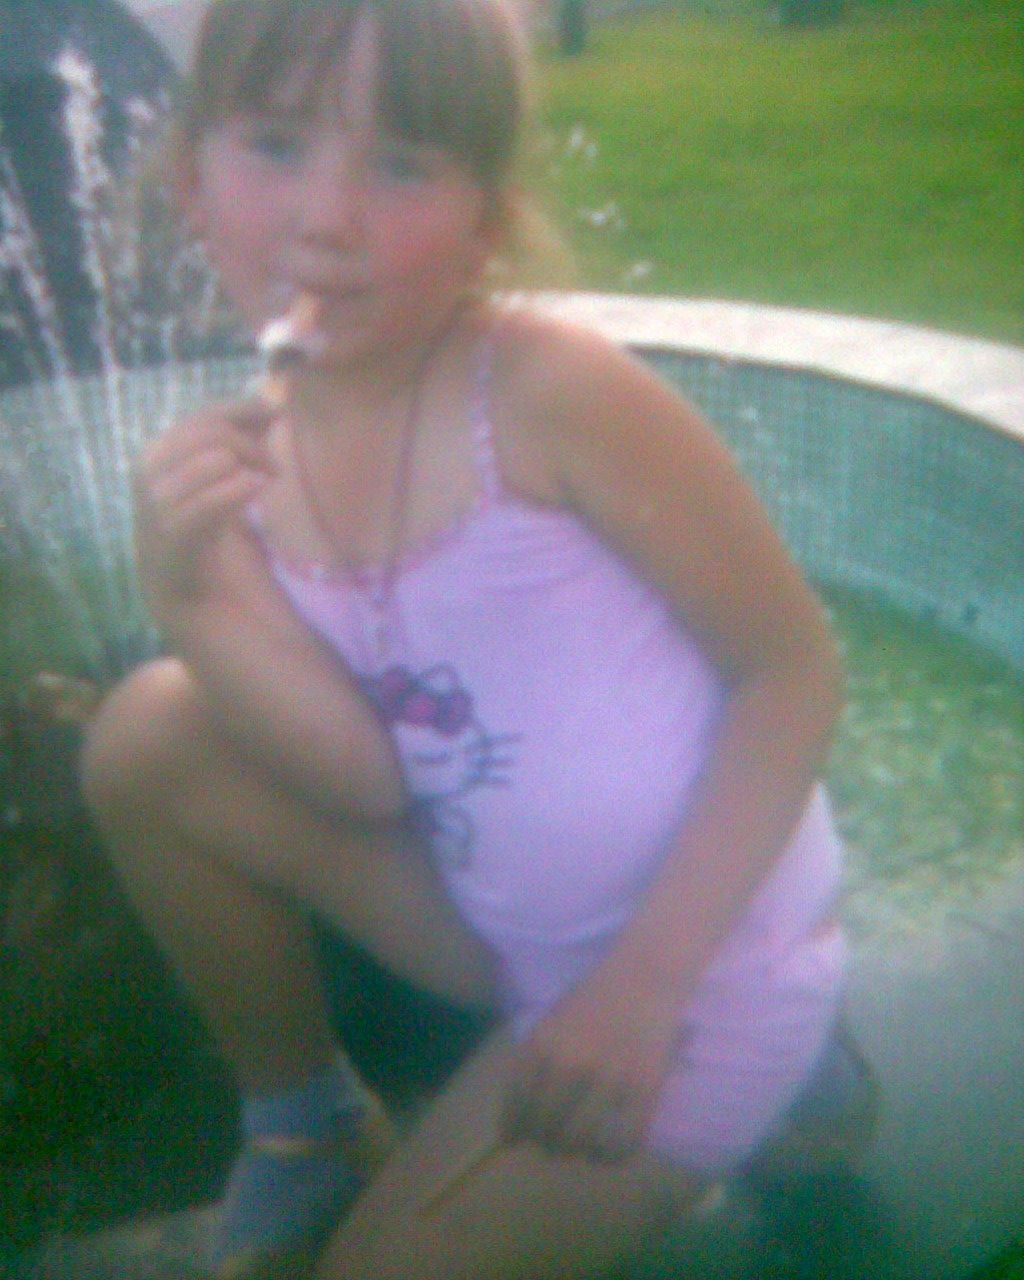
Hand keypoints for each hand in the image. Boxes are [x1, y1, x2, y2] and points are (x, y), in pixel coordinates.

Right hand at [133, 398, 275, 635]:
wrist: (186, 590)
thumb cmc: (206, 528)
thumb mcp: (216, 476)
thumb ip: (234, 439)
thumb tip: (272, 400)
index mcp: (157, 451)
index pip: (203, 415)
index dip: (242, 409)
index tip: (276, 413)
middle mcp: (149, 470)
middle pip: (211, 433)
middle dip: (251, 443)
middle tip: (274, 464)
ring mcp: (156, 502)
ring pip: (215, 460)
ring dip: (250, 466)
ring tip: (266, 481)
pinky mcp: (172, 532)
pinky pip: (211, 498)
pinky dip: (239, 489)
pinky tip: (258, 489)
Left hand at [500, 945, 684, 1163]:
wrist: (645, 976)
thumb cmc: (595, 995)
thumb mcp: (551, 1019)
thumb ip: (534, 1059)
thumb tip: (519, 1113)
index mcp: (541, 1043)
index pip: (517, 1101)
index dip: (513, 1127)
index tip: (514, 1140)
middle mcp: (569, 1063)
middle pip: (544, 1126)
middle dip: (543, 1142)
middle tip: (551, 1145)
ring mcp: (608, 1078)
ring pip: (579, 1140)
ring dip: (575, 1150)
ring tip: (579, 1147)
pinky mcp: (644, 1089)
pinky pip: (623, 1142)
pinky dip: (613, 1155)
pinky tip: (610, 1150)